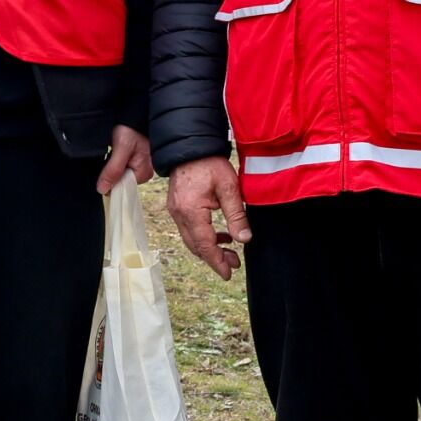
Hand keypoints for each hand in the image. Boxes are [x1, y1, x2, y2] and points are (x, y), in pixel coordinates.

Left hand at [96, 125, 153, 195]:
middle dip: (110, 173)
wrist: (132, 115)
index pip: (122, 188)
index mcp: (144, 174)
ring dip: (110, 167)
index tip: (104, 171)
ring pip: (117, 175)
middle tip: (109, 156)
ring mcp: (137, 167)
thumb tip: (103, 190)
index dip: (110, 182)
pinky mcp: (131, 161)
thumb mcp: (121, 149)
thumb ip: (113, 170)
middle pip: (120, 182)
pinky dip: (111, 163)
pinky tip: (111, 154)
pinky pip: (118, 168)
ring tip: (110, 153)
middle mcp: (143, 173)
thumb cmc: (130, 129)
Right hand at [165, 156, 250, 279]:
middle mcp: (179, 214)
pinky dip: (204, 237)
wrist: (190, 146)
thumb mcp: (229, 187)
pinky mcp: (177, 206)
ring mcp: (175, 210)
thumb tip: (244, 239)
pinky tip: (220, 235)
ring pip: (191, 239)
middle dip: (215, 258)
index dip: (217, 261)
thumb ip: (236, 215)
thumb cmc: (209, 163)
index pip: (205, 245)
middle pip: (196, 246)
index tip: (228, 274)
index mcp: (191, 211)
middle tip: (235, 264)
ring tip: (231, 251)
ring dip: (210, 248)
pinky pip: (189, 229)